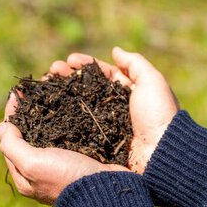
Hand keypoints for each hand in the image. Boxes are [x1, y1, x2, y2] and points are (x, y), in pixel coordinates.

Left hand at [0, 95, 126, 205]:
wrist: (106, 190)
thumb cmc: (67, 177)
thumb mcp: (33, 164)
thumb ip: (13, 146)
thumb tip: (2, 127)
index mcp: (25, 175)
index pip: (10, 140)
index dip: (11, 115)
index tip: (16, 93)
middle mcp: (43, 170)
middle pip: (30, 136)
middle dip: (30, 113)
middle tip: (35, 92)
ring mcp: (64, 164)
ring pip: (52, 134)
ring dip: (50, 115)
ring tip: (53, 95)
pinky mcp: (83, 158)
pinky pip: (71, 136)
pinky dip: (69, 121)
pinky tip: (73, 109)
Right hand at [55, 47, 178, 173]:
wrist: (160, 155)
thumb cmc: (158, 116)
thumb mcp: (153, 83)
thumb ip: (135, 64)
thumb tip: (115, 51)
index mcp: (131, 93)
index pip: (104, 74)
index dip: (86, 65)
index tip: (68, 60)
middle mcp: (117, 109)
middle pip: (88, 88)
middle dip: (68, 77)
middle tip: (51, 70)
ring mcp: (107, 127)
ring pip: (79, 106)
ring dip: (61, 94)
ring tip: (45, 84)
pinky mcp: (99, 144)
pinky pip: (77, 127)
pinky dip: (62, 117)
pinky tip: (49, 108)